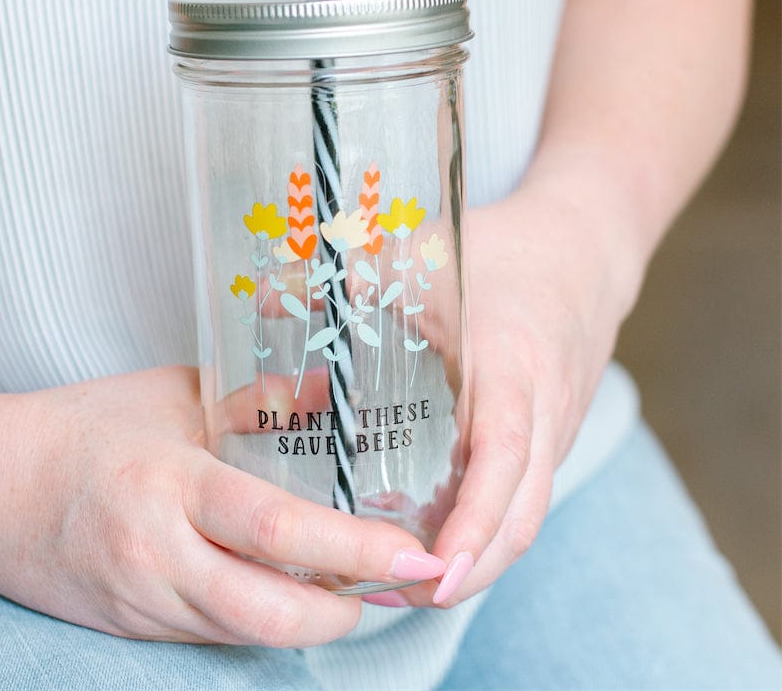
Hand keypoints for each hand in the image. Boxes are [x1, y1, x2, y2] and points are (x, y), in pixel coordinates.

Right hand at [0, 365, 446, 645]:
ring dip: (312, 623)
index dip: (357, 552)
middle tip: (398, 585)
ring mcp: (141, 601)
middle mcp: (158, 554)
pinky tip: (288, 596)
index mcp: (171, 483)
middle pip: (274, 613)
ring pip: (247, 637)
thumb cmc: (75, 427)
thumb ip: (247, 397)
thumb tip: (323, 395)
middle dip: (351, 613)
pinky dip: (261, 624)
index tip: (415, 555)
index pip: (280, 532)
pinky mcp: (129, 629)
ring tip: (357, 591)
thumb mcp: (166, 395)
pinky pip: (211, 637)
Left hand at [390, 182, 628, 608]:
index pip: (503, 456)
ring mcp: (557, 428)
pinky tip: (438, 538)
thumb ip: (349, 277)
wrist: (583, 249)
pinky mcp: (554, 435)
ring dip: (477, 561)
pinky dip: (488, 530)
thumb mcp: (426, 255)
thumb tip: (262, 296)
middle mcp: (544, 408)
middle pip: (522, 513)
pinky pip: (527, 495)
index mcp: (512, 364)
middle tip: (392, 597)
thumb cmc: (501, 251)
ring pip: (527, 514)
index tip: (434, 570)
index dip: (473, 521)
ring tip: (403, 585)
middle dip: (468, 572)